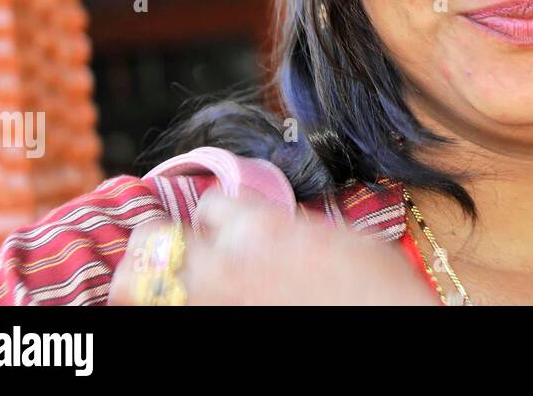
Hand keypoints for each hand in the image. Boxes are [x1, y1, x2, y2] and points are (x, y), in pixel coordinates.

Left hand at [108, 187, 439, 305]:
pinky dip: (185, 303)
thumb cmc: (377, 288)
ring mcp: (214, 304)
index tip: (227, 222)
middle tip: (168, 241)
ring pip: (148, 284)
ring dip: (159, 276)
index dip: (219, 212)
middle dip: (164, 238)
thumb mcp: (336, 237)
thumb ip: (288, 227)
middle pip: (158, 238)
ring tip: (167, 277)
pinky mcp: (213, 327)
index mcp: (260, 228)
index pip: (209, 204)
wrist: (384, 323)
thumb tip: (270, 230)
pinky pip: (180, 311)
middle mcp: (224, 265)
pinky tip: (196, 301)